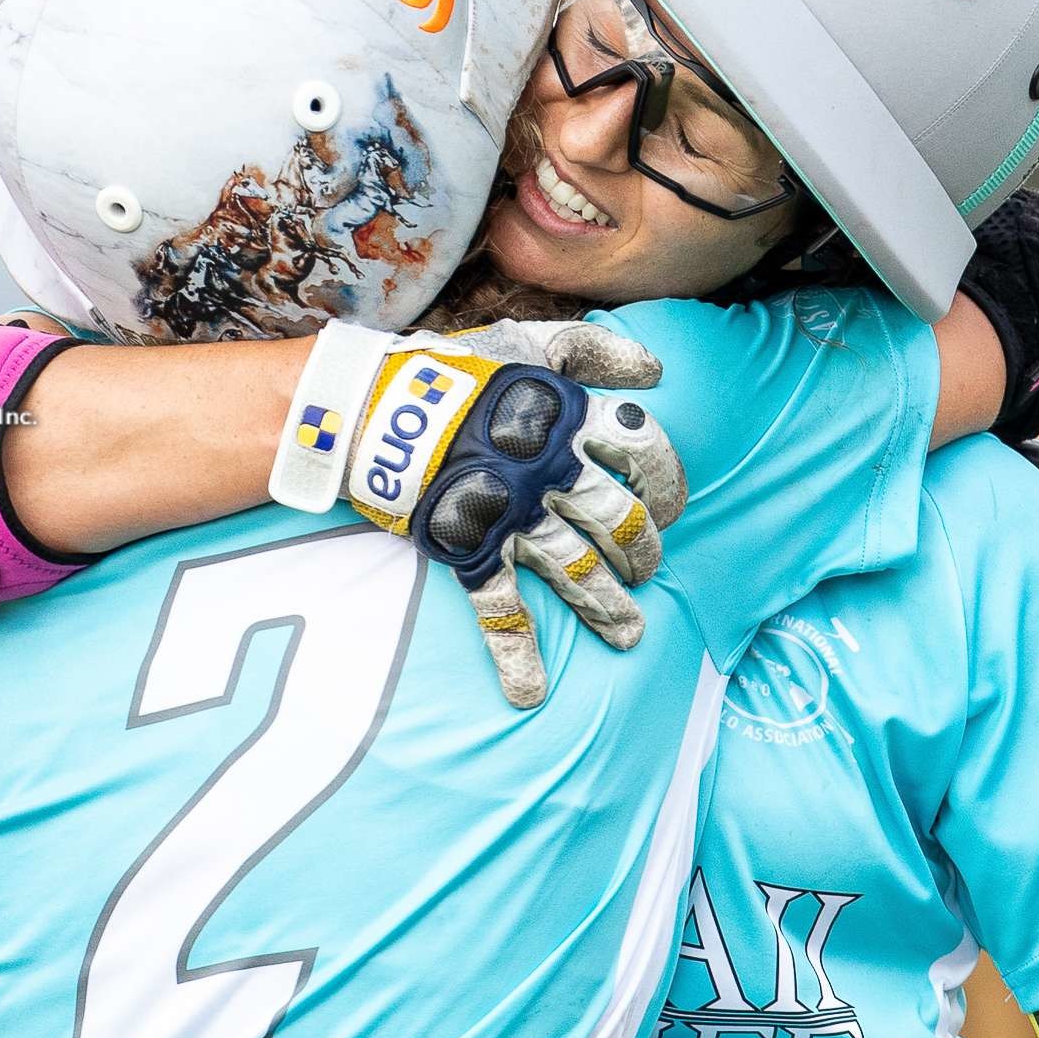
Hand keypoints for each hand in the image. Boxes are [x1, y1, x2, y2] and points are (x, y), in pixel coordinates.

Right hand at [269, 319, 685, 706]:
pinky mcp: (470, 548)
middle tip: (648, 568)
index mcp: (568, 418)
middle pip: (619, 518)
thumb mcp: (527, 344)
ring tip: (631, 636)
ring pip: (576, 568)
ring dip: (607, 606)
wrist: (370, 406)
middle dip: (642, 549)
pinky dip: (514, 654)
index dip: (665, 478)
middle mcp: (550, 470)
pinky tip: (530, 694)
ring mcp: (512, 514)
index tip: (668, 503)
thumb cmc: (454, 372)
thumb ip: (592, 350)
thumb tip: (655, 369)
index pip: (643, 449)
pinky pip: (499, 607)